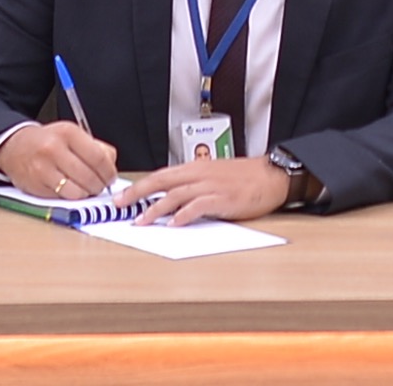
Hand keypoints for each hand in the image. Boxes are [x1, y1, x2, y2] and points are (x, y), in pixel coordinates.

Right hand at [0, 121, 120, 200]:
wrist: (13, 146)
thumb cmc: (46, 141)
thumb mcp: (71, 134)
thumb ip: (95, 146)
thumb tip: (111, 164)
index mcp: (68, 133)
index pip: (98, 157)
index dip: (109, 171)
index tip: (111, 177)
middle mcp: (54, 150)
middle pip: (89, 177)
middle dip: (100, 186)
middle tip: (101, 186)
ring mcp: (43, 170)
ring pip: (77, 192)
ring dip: (87, 194)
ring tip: (87, 189)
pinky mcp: (36, 187)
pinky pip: (62, 199)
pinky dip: (71, 197)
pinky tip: (71, 190)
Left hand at [123, 153, 295, 224]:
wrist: (272, 176)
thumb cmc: (245, 178)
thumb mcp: (214, 176)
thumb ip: (193, 186)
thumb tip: (170, 201)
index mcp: (196, 168)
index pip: (161, 175)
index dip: (140, 185)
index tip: (123, 195)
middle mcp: (200, 174)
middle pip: (162, 181)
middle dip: (138, 193)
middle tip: (120, 204)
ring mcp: (211, 186)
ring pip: (176, 194)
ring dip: (156, 208)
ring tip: (141, 221)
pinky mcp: (223, 199)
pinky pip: (198, 206)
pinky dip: (184, 215)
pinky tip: (174, 224)